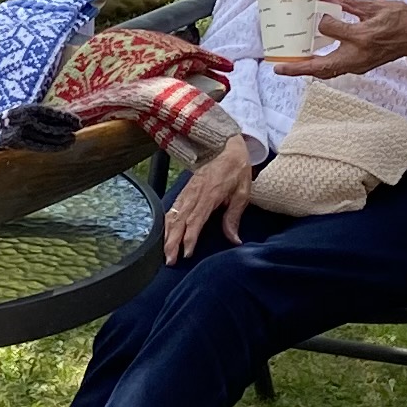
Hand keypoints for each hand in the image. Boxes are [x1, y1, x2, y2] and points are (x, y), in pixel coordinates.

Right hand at [162, 139, 257, 261]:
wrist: (224, 146)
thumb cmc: (236, 169)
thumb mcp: (243, 192)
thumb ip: (234, 216)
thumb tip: (235, 240)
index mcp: (210, 194)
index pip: (196, 219)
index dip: (190, 237)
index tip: (187, 253)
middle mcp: (194, 194)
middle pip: (180, 221)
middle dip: (172, 242)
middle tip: (170, 260)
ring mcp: (187, 192)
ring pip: (173, 216)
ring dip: (167, 235)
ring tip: (165, 253)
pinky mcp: (184, 190)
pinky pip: (172, 209)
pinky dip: (166, 223)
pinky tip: (164, 235)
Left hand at [277, 0, 406, 75]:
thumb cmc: (401, 18)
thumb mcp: (373, 6)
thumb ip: (346, 2)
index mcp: (362, 37)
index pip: (330, 29)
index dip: (321, 20)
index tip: (320, 10)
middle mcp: (359, 56)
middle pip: (322, 67)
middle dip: (298, 69)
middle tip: (277, 67)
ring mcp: (360, 65)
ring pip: (328, 72)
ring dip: (308, 70)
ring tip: (289, 66)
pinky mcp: (362, 67)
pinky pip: (337, 70)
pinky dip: (321, 67)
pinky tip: (312, 60)